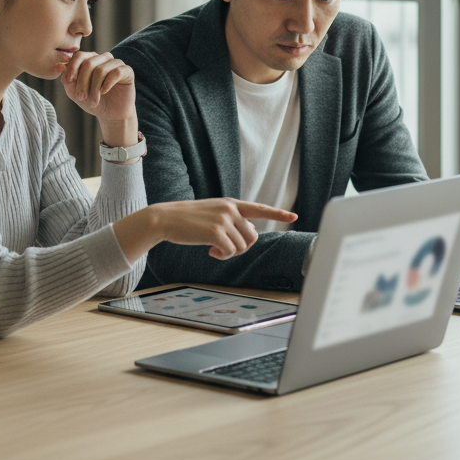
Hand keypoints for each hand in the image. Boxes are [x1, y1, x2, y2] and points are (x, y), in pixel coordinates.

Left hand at [60, 51, 135, 126]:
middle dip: (83, 82)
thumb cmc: (91, 100)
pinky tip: (104, 92)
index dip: (73, 67)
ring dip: (94, 88)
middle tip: (81, 97)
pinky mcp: (127, 71)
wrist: (110, 115)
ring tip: (93, 101)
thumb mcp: (74, 92)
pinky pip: (116, 72)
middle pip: (89, 63)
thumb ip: (66, 79)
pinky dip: (107, 84)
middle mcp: (103, 58)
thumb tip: (58, 65)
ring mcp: (116, 63)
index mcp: (90, 59)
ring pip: (101, 69)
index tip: (69, 81)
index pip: (79, 55)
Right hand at [114, 199, 297, 263]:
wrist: (166, 218)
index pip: (259, 208)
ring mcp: (224, 220)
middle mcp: (230, 209)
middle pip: (252, 236)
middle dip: (242, 246)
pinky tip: (209, 251)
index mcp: (231, 203)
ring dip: (229, 252)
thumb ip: (231, 220)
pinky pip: (230, 252)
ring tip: (214, 248)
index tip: (294, 215)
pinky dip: (221, 256)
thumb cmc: (188, 220)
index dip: (278, 213)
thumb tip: (249, 234)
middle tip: (224, 248)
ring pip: (242, 246)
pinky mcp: (216, 232)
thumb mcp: (213, 213)